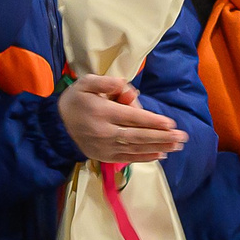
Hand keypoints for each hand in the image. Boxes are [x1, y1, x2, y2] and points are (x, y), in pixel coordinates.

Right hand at [57, 72, 186, 161]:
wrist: (57, 124)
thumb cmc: (76, 100)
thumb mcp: (86, 83)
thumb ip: (106, 82)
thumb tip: (127, 87)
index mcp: (102, 112)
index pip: (132, 118)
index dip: (153, 121)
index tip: (170, 123)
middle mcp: (105, 132)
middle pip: (138, 136)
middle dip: (162, 137)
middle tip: (181, 137)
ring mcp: (105, 147)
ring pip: (136, 148)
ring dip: (158, 148)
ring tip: (176, 146)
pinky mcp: (104, 156)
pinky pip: (128, 158)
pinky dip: (145, 157)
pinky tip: (160, 155)